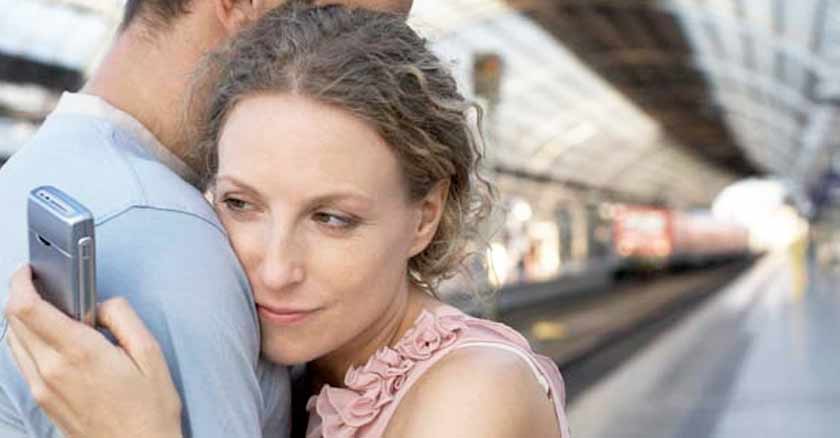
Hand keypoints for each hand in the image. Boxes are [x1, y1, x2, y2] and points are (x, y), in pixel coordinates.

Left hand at [5, 266, 182, 437]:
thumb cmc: (149, 409)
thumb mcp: (150, 353)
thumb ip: (122, 317)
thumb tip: (101, 303)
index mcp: (80, 353)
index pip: (29, 308)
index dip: (22, 282)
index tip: (30, 270)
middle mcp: (52, 371)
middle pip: (14, 321)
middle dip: (22, 296)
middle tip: (44, 285)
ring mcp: (43, 389)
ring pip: (13, 341)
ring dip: (23, 319)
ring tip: (51, 311)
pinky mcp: (43, 401)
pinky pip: (22, 361)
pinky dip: (28, 341)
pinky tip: (52, 339)